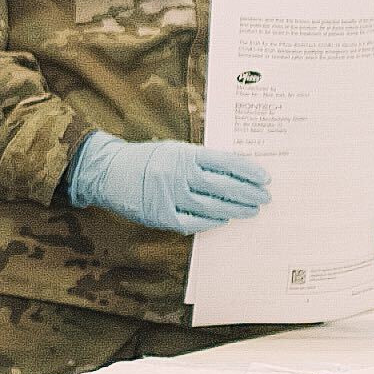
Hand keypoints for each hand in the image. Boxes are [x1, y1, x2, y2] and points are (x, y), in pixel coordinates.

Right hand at [65, 136, 269, 233]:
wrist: (108, 171)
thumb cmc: (146, 159)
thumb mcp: (174, 150)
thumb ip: (200, 160)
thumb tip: (234, 171)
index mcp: (184, 154)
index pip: (225, 162)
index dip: (248, 171)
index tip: (265, 178)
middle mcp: (178, 175)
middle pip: (223, 187)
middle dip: (248, 193)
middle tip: (265, 198)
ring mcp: (169, 197)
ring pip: (211, 207)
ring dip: (235, 210)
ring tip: (251, 211)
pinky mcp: (160, 216)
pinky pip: (192, 223)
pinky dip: (210, 223)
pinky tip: (223, 220)